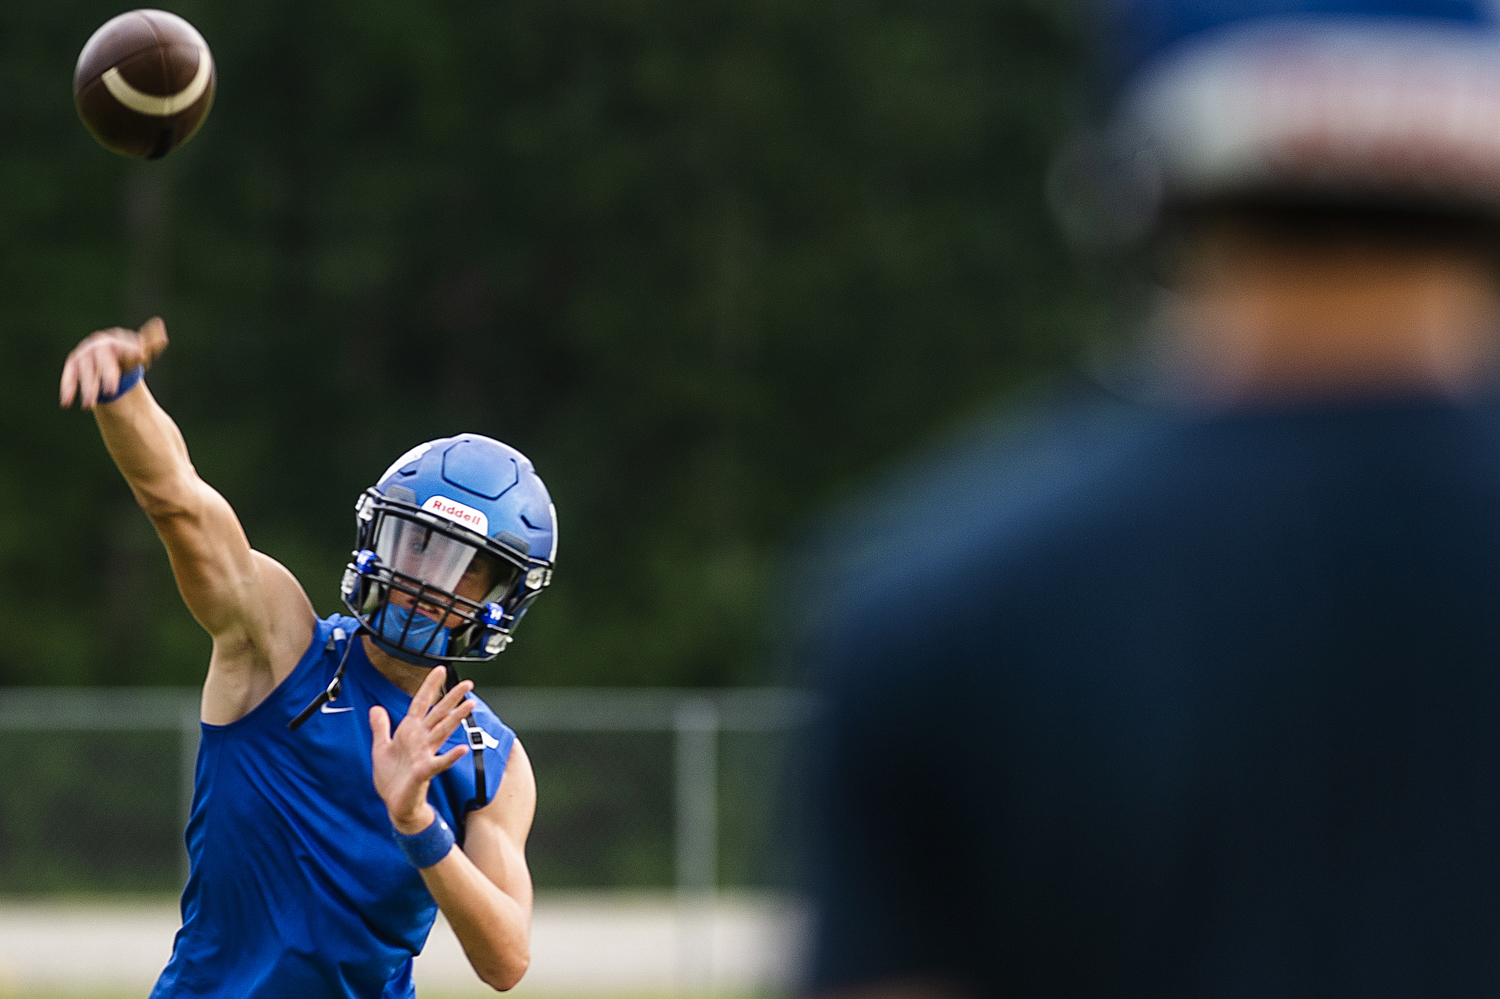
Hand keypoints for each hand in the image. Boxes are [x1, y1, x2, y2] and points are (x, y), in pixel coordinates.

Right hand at [59, 316, 168, 409]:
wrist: (106, 354)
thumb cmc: (127, 355)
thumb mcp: (141, 352)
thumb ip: (151, 346)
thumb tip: (163, 338)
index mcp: (117, 342)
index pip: (124, 349)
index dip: (130, 354)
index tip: (138, 358)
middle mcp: (98, 346)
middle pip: (103, 361)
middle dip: (107, 375)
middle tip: (112, 392)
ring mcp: (84, 354)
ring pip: (85, 371)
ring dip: (87, 388)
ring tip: (89, 406)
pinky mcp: (72, 365)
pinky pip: (69, 376)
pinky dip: (68, 389)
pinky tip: (66, 403)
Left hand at [371, 667, 475, 833]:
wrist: (395, 804)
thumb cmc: (392, 777)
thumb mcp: (381, 747)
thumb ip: (380, 727)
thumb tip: (375, 708)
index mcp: (410, 732)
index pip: (421, 703)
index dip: (429, 686)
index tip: (439, 669)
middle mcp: (421, 740)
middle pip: (438, 713)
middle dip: (452, 697)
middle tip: (468, 683)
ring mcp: (425, 754)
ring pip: (443, 731)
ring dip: (456, 718)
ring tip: (470, 704)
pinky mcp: (424, 772)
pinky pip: (439, 762)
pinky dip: (451, 756)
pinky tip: (463, 749)